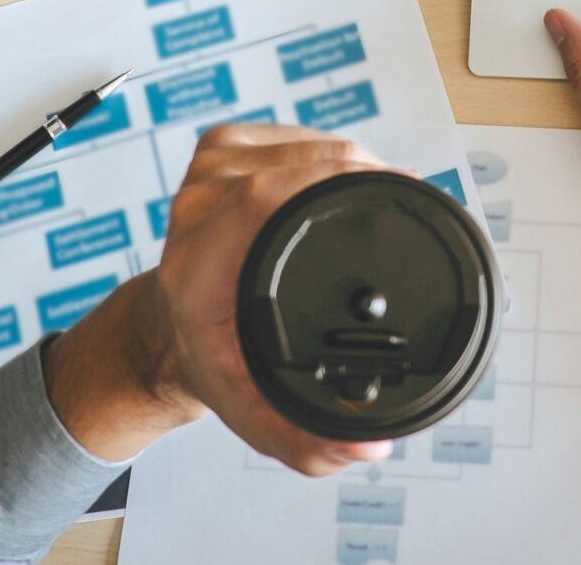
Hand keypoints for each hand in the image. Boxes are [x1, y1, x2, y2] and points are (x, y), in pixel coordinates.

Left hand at [45, 124, 399, 473]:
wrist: (172, 328)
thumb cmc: (215, 359)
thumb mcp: (255, 412)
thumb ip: (311, 442)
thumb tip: (370, 444)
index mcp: (197, 271)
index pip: (259, 199)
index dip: (330, 180)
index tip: (392, 190)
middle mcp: (192, 216)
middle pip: (287, 167)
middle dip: (362, 171)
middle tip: (408, 198)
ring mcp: (201, 176)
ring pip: (294, 145)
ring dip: (348, 160)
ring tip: (376, 195)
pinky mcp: (217, 149)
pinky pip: (287, 135)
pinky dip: (325, 151)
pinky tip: (339, 179)